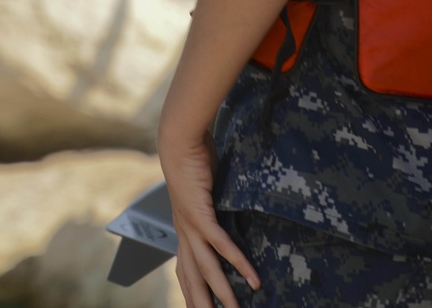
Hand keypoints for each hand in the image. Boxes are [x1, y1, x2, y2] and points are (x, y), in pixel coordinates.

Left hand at [159, 129, 259, 307]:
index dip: (191, 292)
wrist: (179, 140)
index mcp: (183, 228)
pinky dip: (238, 263)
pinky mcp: (200, 213)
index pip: (185, 270)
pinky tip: (251, 278)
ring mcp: (190, 224)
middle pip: (192, 278)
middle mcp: (183, 231)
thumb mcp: (203, 190)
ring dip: (223, 293)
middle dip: (203, 303)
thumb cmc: (192, 160)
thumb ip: (212, 206)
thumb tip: (227, 211)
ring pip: (206, 269)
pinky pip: (221, 245)